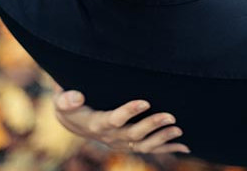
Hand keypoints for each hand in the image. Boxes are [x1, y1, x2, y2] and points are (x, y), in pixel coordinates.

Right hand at [52, 84, 189, 153]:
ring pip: (144, 144)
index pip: (114, 119)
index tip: (145, 101)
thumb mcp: (62, 100)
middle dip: (153, 125)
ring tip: (178, 130)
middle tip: (171, 116)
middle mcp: (111, 137)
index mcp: (97, 124)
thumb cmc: (69, 106)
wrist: (74, 122)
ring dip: (162, 138)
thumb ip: (67, 99)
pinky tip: (184, 148)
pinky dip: (167, 149)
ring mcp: (121, 143)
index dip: (129, 111)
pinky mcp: (129, 145)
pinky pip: (150, 149)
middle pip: (133, 134)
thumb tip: (76, 97)